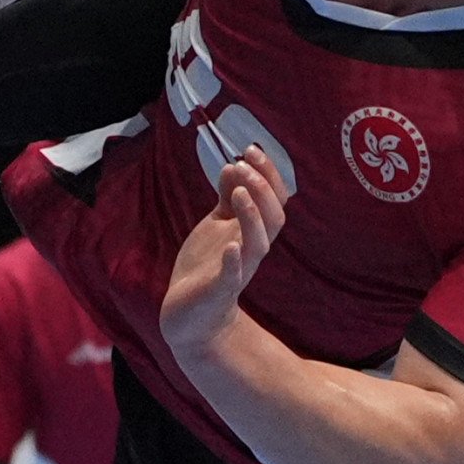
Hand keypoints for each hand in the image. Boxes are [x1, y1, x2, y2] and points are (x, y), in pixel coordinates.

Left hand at [163, 150, 286, 358]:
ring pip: (258, 244)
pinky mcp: (219, 290)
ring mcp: (238, 270)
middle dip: (263, 188)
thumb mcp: (217, 223)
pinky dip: (234, 260)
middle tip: (243, 164)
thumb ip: (227, 197)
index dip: (268, 175)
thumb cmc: (207, 264)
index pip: (274, 200)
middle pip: (273, 218)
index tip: (250, 150)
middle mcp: (251, 249)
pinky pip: (232, 276)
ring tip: (239, 192)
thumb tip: (234, 165)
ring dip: (252, 216)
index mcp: (252, 231)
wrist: (190, 313)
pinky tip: (229, 245)